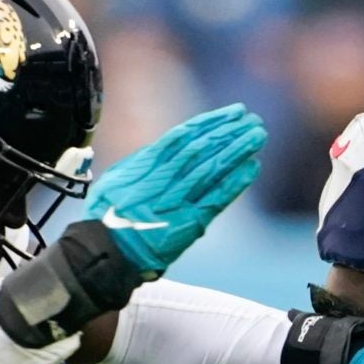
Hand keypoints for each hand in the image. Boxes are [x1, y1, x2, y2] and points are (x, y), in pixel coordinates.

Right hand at [81, 105, 267, 276]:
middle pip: (203, 148)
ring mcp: (178, 200)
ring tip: (257, 135)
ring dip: (238, 151)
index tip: (232, 113)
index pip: (185, 136)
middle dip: (229, 132)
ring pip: (213, 168)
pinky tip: (252, 167)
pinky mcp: (189, 222)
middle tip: (253, 120)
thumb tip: (164, 147)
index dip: (211, 123)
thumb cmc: (107, 216)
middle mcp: (165, 178)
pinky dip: (235, 182)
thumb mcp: (116, 179)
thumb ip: (142, 161)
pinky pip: (217, 198)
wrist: (106, 250)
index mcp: (147, 164)